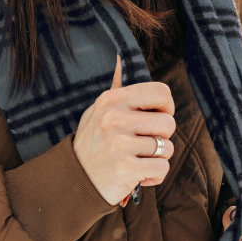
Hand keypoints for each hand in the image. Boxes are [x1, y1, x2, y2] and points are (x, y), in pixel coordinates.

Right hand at [74, 54, 175, 205]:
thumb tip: (120, 59)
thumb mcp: (97, 112)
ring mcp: (120, 144)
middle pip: (168, 123)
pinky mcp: (126, 169)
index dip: (167, 107)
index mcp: (111, 100)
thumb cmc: (92, 144)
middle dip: (162, 137)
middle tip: (143, 145)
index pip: (161, 92)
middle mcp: (115, 119)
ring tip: (137, 160)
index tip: (157, 119)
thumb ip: (115, 91)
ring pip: (167, 148)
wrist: (73, 181)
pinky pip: (162, 168)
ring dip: (157, 158)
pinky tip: (138, 176)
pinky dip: (155, 176)